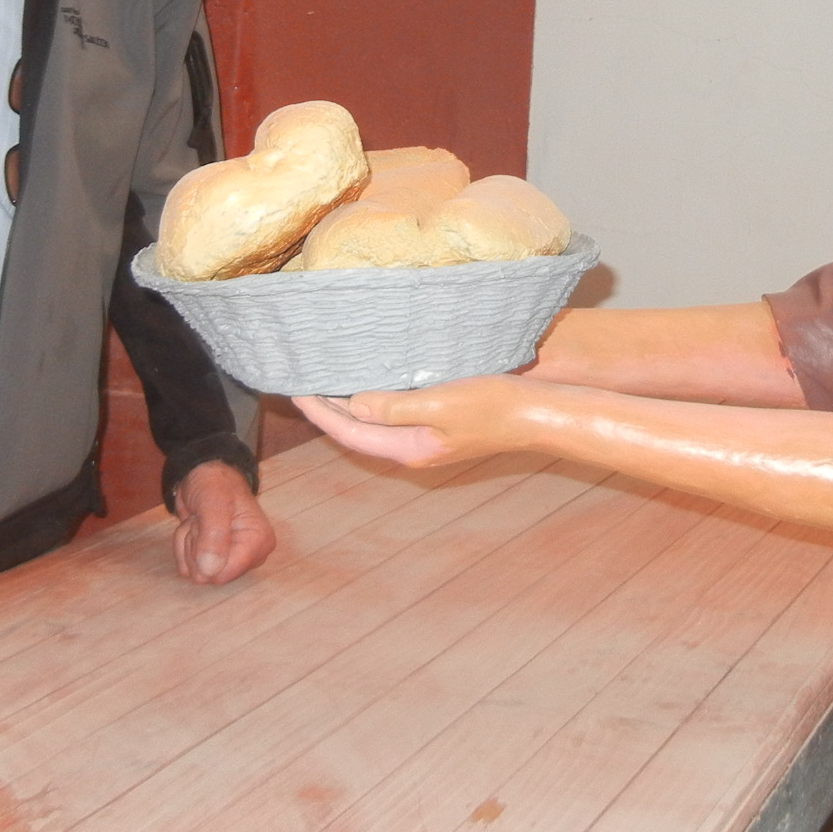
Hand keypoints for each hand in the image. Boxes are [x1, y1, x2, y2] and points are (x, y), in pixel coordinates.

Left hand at [172, 460, 276, 583]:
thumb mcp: (214, 501)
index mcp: (259, 543)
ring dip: (188, 543)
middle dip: (195, 546)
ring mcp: (232, 560)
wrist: (204, 474)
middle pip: (208, 575)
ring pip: (196, 572)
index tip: (205, 524)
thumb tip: (210, 572)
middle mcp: (249, 557)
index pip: (223, 574)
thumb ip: (213, 535)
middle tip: (201, 521)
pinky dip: (183, 546)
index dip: (205, 553)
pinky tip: (195, 528)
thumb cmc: (215, 482)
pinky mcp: (216, 560)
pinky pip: (189, 569)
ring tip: (198, 520)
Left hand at [293, 373, 537, 469]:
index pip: (350, 431)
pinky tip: (369, 383)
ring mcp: (425, 440)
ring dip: (348, 404)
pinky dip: (373, 400)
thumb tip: (354, 405)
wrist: (535, 414)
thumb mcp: (441, 402)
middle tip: (302, 382)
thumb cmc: (493, 406)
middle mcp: (412, 449)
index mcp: (410, 448)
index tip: (297, 390)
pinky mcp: (437, 426)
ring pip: (374, 424)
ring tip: (325, 381)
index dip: (321, 411)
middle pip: (357, 431)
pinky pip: (393, 415)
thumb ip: (395, 406)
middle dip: (328, 409)